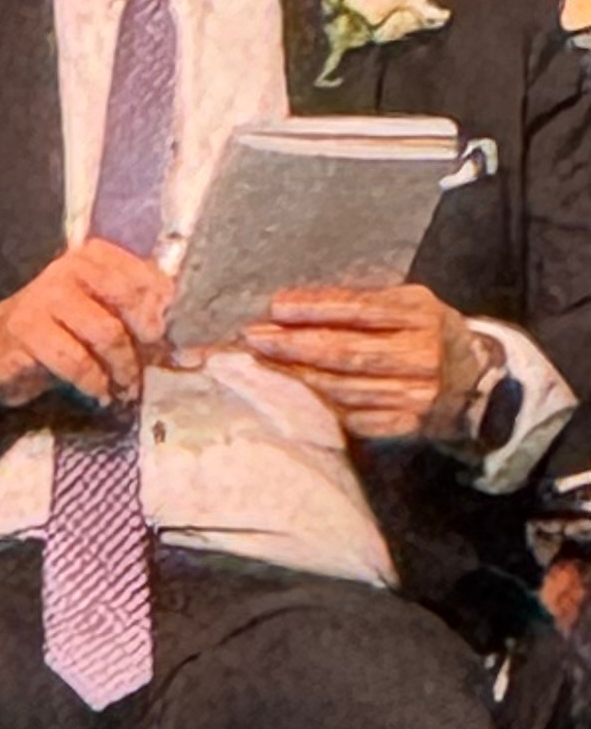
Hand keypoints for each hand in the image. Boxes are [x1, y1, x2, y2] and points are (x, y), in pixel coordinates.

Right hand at [0, 238, 174, 415]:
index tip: (165, 342)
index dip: (164, 313)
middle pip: (129, 302)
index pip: (146, 278)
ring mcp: (43, 296)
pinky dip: (93, 382)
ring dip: (122, 369)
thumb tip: (191, 340)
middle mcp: (67, 269)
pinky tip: (97, 392)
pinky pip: (75, 360)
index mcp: (92, 258)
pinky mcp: (25, 329)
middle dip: (144, 340)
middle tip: (144, 367)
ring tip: (122, 388)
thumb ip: (141, 318)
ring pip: (106, 332)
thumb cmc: (63, 332)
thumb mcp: (103, 316)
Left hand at [243, 280, 489, 445]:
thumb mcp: (405, 303)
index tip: (275, 307)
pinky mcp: (408, 426)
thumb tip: (288, 305)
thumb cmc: (423, 332)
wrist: (475, 382)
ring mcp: (417, 396)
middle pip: (348, 352)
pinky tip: (291, 394)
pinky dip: (319, 405)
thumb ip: (359, 302)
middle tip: (253, 337)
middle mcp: (422, 356)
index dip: (316, 308)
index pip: (360, 309)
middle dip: (294, 345)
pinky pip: (355, 417)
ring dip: (297, 376)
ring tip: (261, 364)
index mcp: (421, 315)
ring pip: (345, 388)